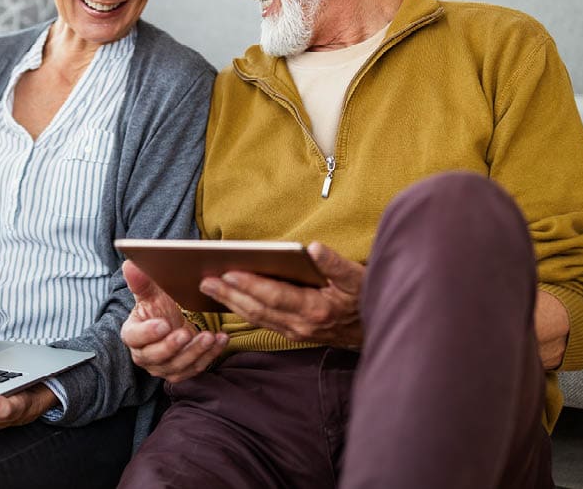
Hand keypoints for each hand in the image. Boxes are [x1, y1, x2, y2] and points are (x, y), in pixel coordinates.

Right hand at [120, 260, 227, 382]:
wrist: (172, 323)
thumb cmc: (158, 309)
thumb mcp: (150, 294)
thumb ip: (141, 282)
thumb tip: (130, 264)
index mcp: (133, 335)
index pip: (135, 338)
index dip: (148, 333)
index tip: (163, 324)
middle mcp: (145, 356)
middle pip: (156, 356)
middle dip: (172, 346)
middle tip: (186, 332)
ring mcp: (163, 367)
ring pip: (178, 365)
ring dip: (195, 351)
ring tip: (209, 336)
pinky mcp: (182, 372)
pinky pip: (196, 367)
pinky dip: (210, 355)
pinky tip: (220, 340)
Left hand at [198, 242, 364, 348]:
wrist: (376, 332)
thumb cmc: (365, 299)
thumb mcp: (357, 277)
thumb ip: (334, 263)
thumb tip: (313, 247)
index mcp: (315, 309)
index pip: (274, 295)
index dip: (250, 284)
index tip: (228, 273)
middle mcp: (301, 325)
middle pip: (258, 309)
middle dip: (230, 295)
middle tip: (205, 281)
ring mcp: (297, 333)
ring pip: (257, 317)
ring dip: (232, 303)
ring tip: (209, 288)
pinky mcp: (295, 335)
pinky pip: (263, 322)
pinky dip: (244, 311)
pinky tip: (230, 300)